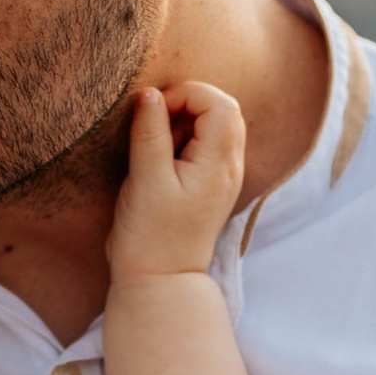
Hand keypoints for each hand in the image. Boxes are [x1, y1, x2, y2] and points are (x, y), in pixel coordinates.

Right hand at [107, 81, 247, 282]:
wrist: (161, 280)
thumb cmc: (151, 236)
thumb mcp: (145, 180)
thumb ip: (149, 133)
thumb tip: (149, 94)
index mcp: (219, 165)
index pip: (219, 103)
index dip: (185, 94)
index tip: (154, 112)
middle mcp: (230, 168)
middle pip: (225, 109)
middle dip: (188, 102)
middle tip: (156, 123)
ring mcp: (224, 177)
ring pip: (218, 125)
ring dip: (186, 120)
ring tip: (158, 143)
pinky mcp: (211, 185)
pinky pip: (209, 144)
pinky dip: (187, 138)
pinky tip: (164, 157)